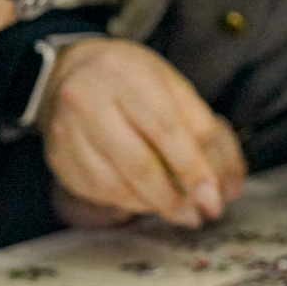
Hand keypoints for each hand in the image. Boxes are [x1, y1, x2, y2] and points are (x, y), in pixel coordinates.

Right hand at [39, 39, 245, 227]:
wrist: (72, 72)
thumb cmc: (132, 80)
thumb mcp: (172, 87)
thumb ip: (204, 130)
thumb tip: (226, 184)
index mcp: (126, 76)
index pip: (165, 129)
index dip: (192, 168)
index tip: (213, 196)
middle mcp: (89, 102)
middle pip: (138, 164)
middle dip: (174, 198)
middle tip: (200, 214)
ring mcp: (68, 134)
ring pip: (117, 186)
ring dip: (154, 206)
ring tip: (180, 211)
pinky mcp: (60, 160)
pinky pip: (100, 193)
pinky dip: (130, 203)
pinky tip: (147, 200)